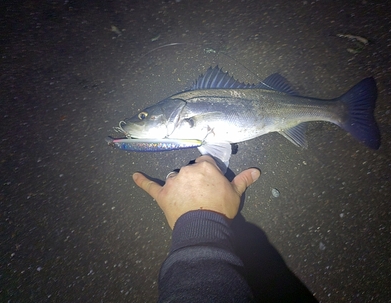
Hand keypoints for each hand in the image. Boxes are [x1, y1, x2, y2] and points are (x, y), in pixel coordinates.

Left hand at [132, 155, 259, 228]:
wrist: (204, 228)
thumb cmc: (221, 209)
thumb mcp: (235, 194)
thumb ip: (243, 180)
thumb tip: (257, 171)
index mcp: (205, 167)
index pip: (205, 163)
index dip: (207, 172)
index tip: (210, 182)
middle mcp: (188, 170)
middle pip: (189, 170)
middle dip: (193, 179)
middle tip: (200, 194)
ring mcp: (173, 181)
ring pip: (174, 177)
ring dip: (177, 184)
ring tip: (185, 199)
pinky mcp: (162, 194)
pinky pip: (150, 186)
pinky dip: (142, 181)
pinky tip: (134, 176)